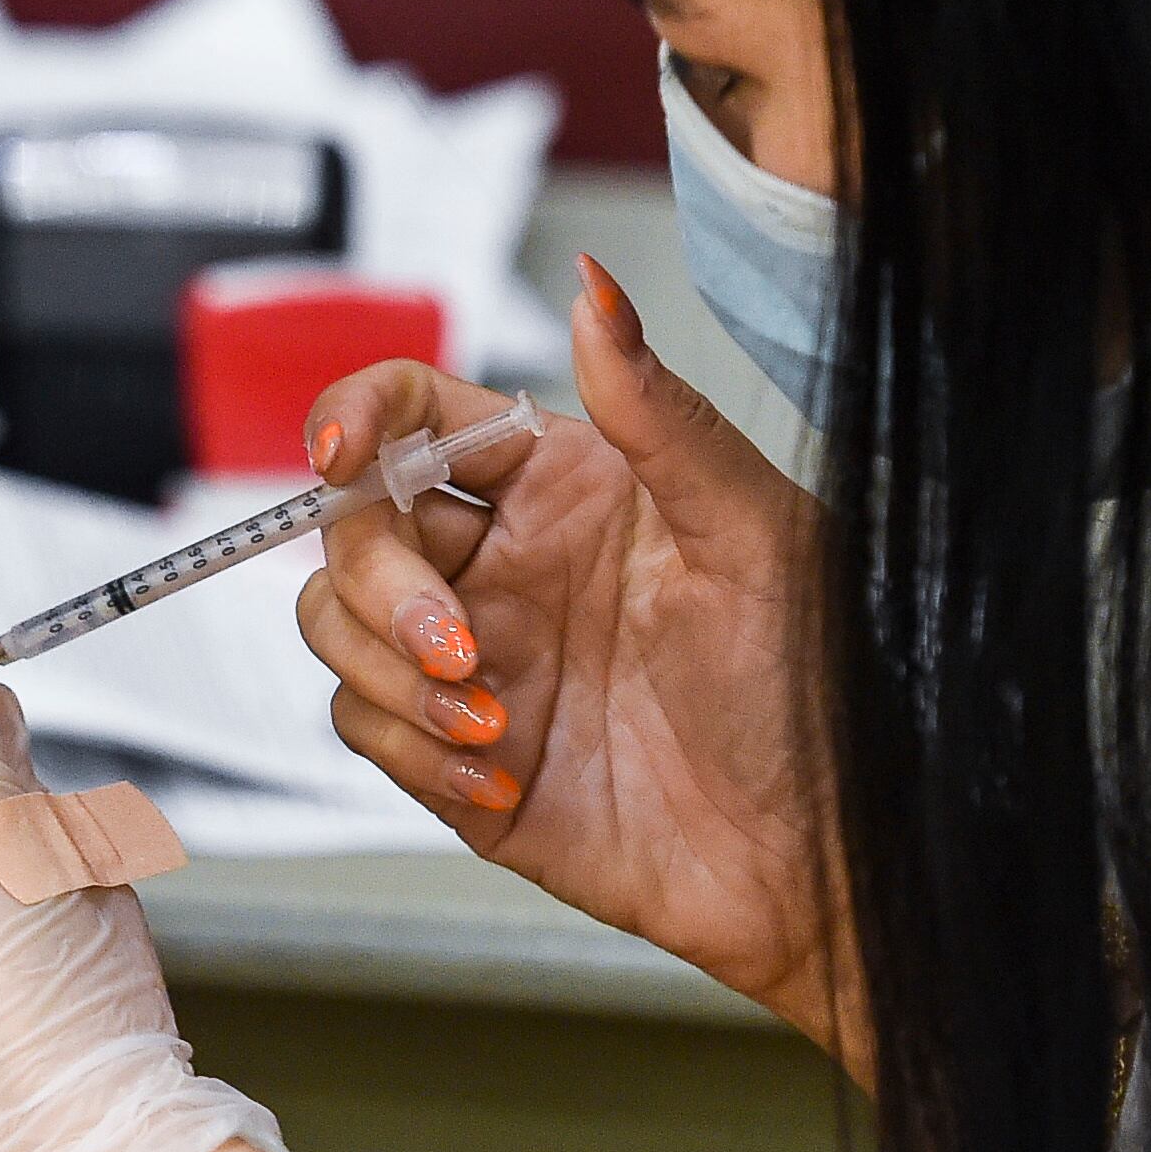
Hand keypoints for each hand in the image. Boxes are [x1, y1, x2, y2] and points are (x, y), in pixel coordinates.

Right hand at [296, 257, 857, 1072]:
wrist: (816, 862)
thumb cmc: (815, 692)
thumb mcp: (753, 533)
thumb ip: (658, 411)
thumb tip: (597, 289)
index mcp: (563, 486)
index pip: (416, 414)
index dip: (356, 417)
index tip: (344, 458)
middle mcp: (503, 562)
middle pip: (352, 525)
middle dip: (379, 584)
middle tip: (462, 645)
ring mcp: (471, 661)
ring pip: (334, 624)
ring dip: (390, 675)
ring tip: (492, 724)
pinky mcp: (453, 759)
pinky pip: (363, 728)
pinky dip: (412, 753)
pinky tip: (500, 779)